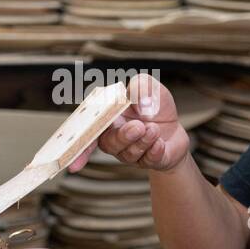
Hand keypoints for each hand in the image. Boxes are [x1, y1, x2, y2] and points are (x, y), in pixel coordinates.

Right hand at [68, 74, 188, 173]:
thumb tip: (141, 103)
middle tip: (138, 126)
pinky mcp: (149, 161)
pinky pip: (148, 161)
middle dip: (123, 136)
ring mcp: (130, 152)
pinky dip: (155, 152)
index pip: (88, 132)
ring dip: (143, 141)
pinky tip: (160, 143)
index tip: (74, 162)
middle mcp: (114, 138)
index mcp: (107, 118)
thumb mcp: (149, 87)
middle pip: (108, 143)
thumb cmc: (153, 105)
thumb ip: (141, 86)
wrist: (175, 126)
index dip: (80, 147)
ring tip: (154, 129)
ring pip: (129, 153)